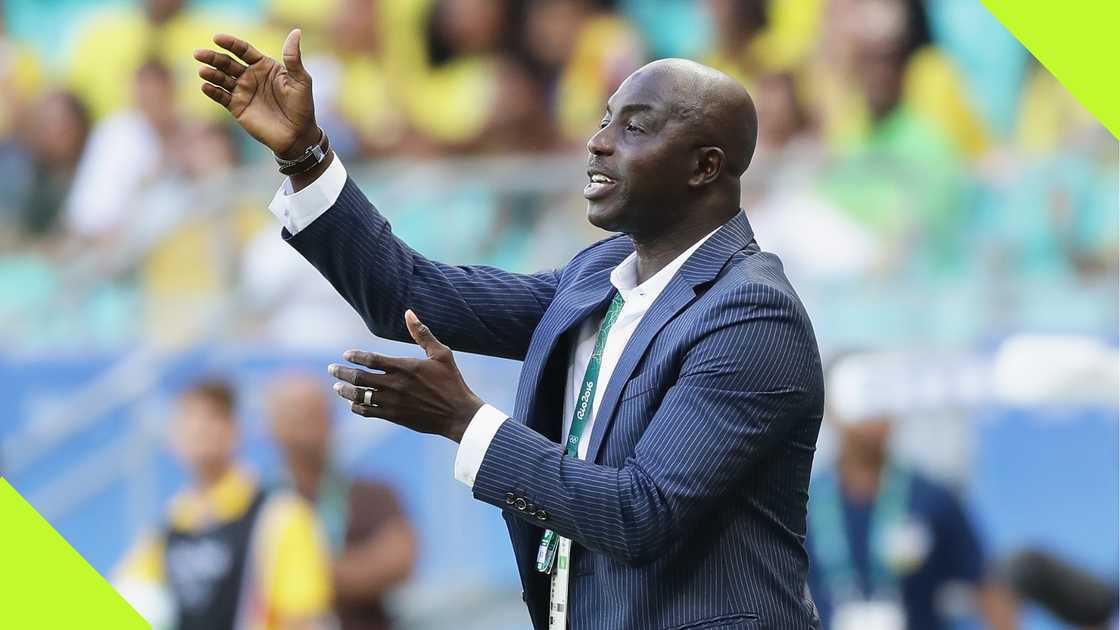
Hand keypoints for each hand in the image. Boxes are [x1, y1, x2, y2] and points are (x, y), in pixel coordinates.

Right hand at [194, 30, 317, 157]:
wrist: (297, 135)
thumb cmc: (302, 106)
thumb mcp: (301, 80)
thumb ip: (293, 58)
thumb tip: (296, 32)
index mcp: (264, 66)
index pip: (244, 50)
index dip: (231, 44)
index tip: (218, 38)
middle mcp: (250, 76)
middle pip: (228, 63)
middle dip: (213, 57)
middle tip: (199, 53)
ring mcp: (242, 91)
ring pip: (222, 79)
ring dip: (211, 74)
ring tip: (202, 71)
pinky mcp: (237, 107)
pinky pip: (222, 97)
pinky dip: (213, 91)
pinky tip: (206, 86)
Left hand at [329, 310, 484, 441]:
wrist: (458, 414)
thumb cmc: (451, 382)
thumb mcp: (441, 354)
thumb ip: (422, 334)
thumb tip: (409, 312)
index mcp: (405, 367)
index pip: (371, 359)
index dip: (355, 356)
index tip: (346, 354)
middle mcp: (395, 385)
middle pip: (359, 377)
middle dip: (342, 372)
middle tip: (331, 369)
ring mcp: (392, 402)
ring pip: (359, 396)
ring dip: (345, 391)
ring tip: (337, 387)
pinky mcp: (394, 416)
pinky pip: (368, 412)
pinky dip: (357, 407)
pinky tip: (353, 404)